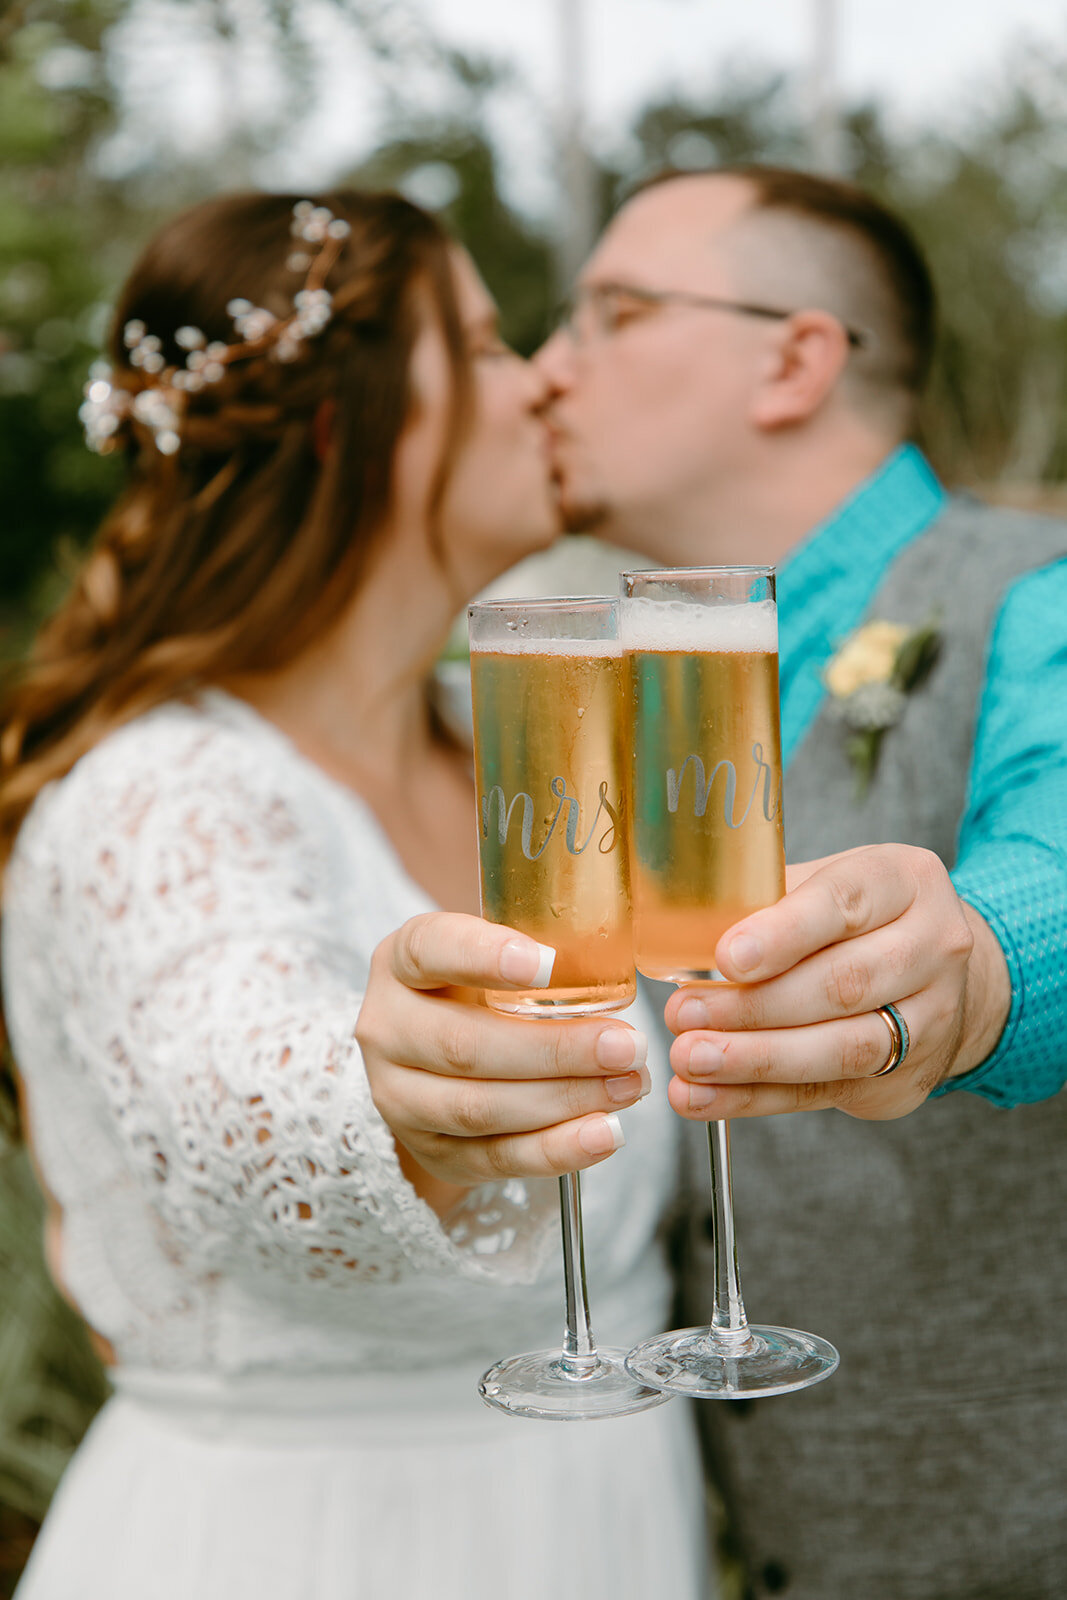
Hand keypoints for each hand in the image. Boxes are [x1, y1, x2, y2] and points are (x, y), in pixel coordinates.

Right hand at [358, 912, 648, 1195]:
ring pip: (479, 1108)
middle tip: (626, 1045)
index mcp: (400, 962)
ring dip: (564, 1101)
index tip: (547, 963)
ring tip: (627, 1086)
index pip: (430, 950)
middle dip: (555, 1050)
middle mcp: (386, 1029)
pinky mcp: (430, 1151)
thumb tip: (612, 964)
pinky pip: (494, 1158)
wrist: (436, 1062)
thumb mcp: (492, 956)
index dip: (485, 956)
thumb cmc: (479, 991)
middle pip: (464, 1045)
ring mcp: (399, 1097)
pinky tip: (603, 1134)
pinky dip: (554, 1150)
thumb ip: (535, 952)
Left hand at [664, 844, 1010, 1122]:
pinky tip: (704, 1095)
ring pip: (840, 1049)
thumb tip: (684, 934)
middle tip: (685, 1014)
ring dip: (755, 1059)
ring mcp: (929, 1019)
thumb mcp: (824, 885)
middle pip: (842, 985)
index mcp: (904, 883)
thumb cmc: (861, 921)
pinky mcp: (904, 1077)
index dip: (782, 934)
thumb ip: (766, 902)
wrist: (942, 978)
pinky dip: (755, 1098)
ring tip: (691, 1060)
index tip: (727, 957)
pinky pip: (822, 1092)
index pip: (843, 904)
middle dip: (754, 1006)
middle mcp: (931, 948)